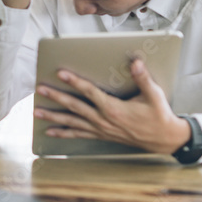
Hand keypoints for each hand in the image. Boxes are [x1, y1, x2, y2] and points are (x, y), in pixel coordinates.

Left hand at [33, 59, 190, 154]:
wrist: (165, 140)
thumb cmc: (159, 115)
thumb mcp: (154, 95)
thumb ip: (143, 78)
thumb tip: (135, 61)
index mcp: (114, 109)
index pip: (90, 92)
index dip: (74, 82)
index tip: (60, 73)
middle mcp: (104, 120)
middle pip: (75, 107)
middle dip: (55, 97)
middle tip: (39, 89)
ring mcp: (101, 130)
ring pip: (72, 123)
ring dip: (53, 117)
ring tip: (36, 112)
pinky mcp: (101, 136)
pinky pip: (78, 135)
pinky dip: (63, 134)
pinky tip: (50, 132)